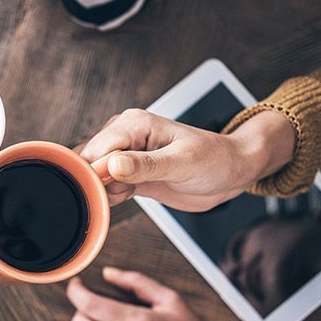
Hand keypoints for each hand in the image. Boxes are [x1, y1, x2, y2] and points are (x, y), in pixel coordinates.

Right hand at [77, 108, 295, 210]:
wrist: (232, 172)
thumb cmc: (215, 160)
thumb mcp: (183, 163)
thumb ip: (146, 165)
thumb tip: (112, 164)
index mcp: (134, 124)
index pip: (97, 148)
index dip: (96, 172)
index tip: (107, 190)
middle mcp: (124, 135)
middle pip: (89, 161)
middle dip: (98, 183)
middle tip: (124, 193)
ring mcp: (124, 154)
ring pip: (93, 176)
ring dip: (104, 191)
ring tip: (131, 192)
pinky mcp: (128, 173)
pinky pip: (105, 186)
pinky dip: (110, 197)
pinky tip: (129, 196)